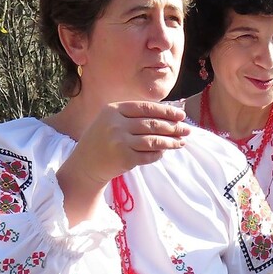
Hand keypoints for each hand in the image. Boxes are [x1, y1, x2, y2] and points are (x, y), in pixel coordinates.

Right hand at [57, 101, 190, 222]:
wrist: (84, 165)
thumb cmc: (102, 140)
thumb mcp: (111, 120)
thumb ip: (134, 115)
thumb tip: (168, 114)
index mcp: (113, 110)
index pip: (146, 108)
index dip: (166, 111)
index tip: (181, 115)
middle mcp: (115, 124)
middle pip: (152, 124)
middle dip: (173, 127)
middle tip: (187, 130)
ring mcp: (119, 141)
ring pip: (153, 140)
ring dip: (171, 142)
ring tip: (182, 143)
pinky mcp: (124, 158)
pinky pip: (148, 155)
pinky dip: (158, 154)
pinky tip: (164, 153)